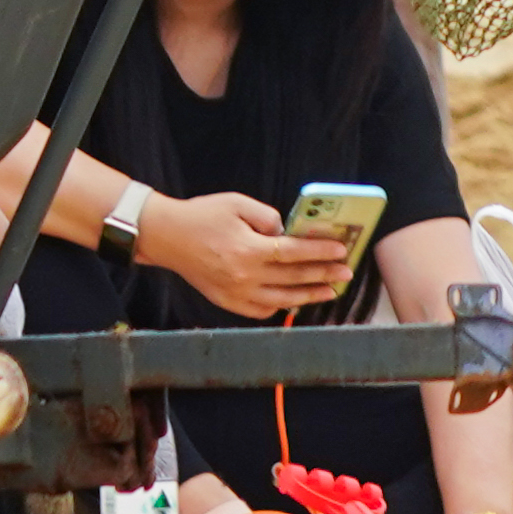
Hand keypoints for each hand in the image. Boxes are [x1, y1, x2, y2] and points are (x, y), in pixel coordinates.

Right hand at [139, 189, 350, 317]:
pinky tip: (294, 301)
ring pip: (282, 299)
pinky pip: (261, 310)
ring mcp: (236, 293)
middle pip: (293, 278)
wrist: (166, 236)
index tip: (341, 251)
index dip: (320, 253)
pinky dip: (281, 306)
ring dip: (309, 296)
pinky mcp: (226, 302)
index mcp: (248, 250)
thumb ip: (268, 218)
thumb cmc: (202, 215)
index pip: (294, 253)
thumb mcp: (237, 204)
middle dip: (324, 275)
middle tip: (346, 273)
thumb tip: (288, 234)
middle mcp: (244, 276)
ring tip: (330, 292)